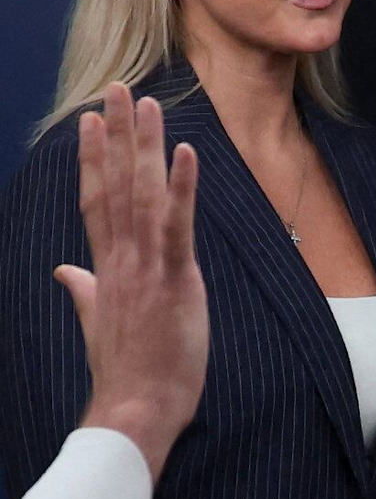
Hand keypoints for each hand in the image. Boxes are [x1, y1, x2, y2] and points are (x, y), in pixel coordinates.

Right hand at [62, 81, 204, 472]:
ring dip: (145, 147)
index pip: (96, 200)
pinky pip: (178, 226)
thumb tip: (67, 273)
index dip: (92, 159)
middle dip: (116, 135)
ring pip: (142, 195)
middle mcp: (120, 259)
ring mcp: (144, 267)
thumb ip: (84, 292)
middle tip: (118, 89)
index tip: (89, 122)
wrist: (134, 409)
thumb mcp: (101, 323)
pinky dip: (182, 188)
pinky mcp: (173, 281)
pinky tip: (186, 153)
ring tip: (149, 103)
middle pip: (114, 184)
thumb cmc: (127, 372)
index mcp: (106, 267)